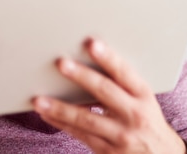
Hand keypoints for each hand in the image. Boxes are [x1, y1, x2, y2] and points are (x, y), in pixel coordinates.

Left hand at [32, 38, 186, 153]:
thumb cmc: (146, 119)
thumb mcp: (143, 99)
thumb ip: (121, 84)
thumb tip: (87, 63)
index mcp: (144, 95)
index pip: (125, 72)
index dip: (108, 58)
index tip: (92, 44)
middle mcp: (135, 114)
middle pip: (105, 91)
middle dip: (82, 76)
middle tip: (61, 63)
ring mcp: (122, 135)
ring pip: (87, 119)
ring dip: (60, 108)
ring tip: (40, 100)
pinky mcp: (109, 152)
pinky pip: (81, 135)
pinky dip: (62, 124)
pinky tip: (47, 115)